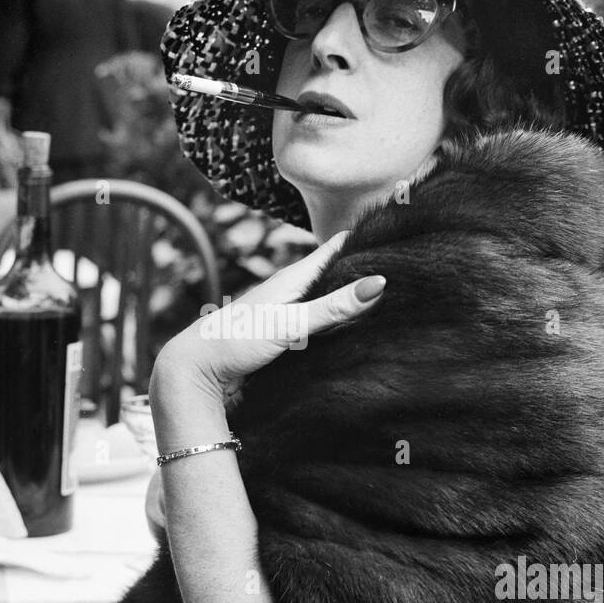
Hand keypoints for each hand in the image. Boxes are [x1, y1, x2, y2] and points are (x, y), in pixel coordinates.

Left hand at [152, 230, 385, 408]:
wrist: (195, 371)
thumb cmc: (235, 342)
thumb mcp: (289, 325)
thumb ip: (332, 307)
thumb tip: (379, 283)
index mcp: (294, 278)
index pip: (339, 247)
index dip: (368, 238)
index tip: (402, 231)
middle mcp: (293, 290)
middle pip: (338, 272)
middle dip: (368, 269)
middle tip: (408, 268)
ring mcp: (289, 313)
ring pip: (330, 298)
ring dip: (354, 298)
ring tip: (394, 298)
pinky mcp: (285, 336)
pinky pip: (322, 322)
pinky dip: (340, 322)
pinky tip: (356, 332)